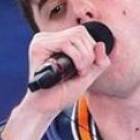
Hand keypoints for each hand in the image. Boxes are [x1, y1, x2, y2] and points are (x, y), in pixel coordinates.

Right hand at [1, 25, 111, 139]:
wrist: (46, 106)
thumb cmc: (63, 92)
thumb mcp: (87, 75)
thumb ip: (98, 61)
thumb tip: (101, 44)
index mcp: (57, 42)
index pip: (82, 33)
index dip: (91, 49)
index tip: (85, 68)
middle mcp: (48, 38)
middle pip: (80, 32)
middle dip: (89, 53)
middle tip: (82, 71)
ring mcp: (42, 40)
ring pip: (75, 36)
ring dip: (84, 57)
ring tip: (78, 72)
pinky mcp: (39, 46)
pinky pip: (66, 43)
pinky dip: (77, 57)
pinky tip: (74, 70)